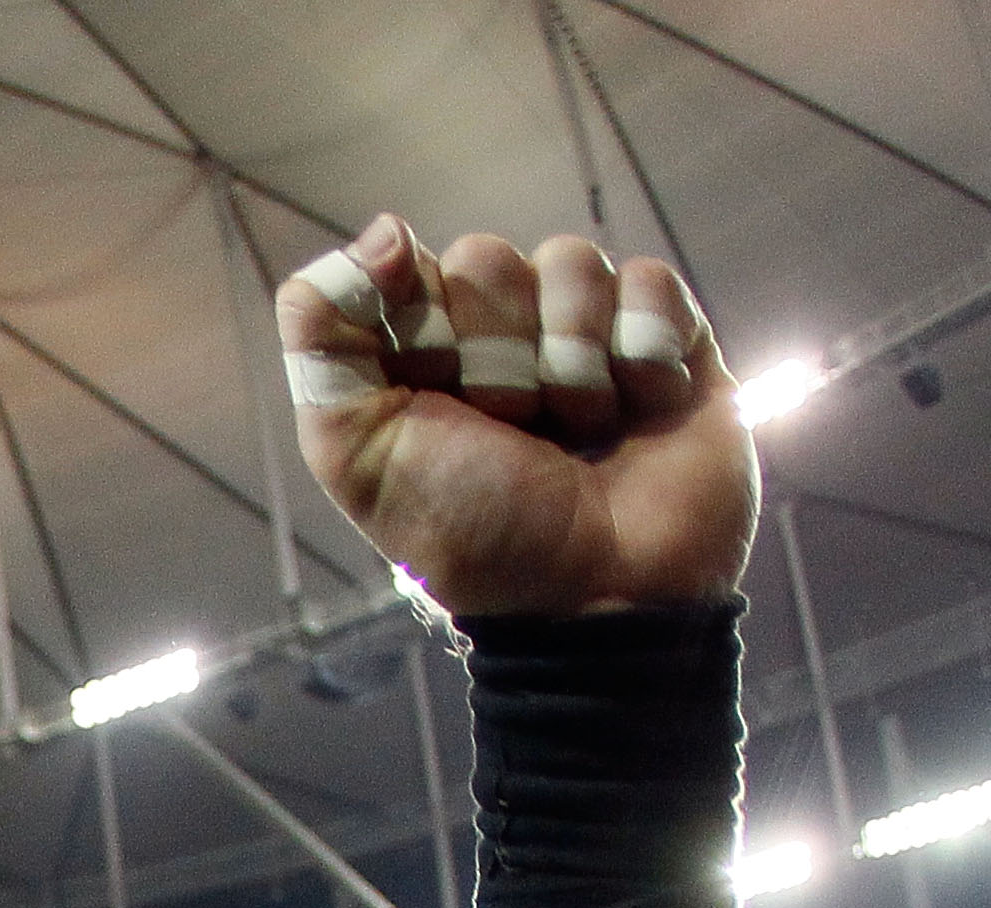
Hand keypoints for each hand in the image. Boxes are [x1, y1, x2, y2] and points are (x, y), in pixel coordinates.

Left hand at [281, 215, 752, 619]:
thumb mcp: (358, 451)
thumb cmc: (472, 532)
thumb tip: (381, 230)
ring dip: (570, 359)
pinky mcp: (667, 337)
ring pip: (571, 261)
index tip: (432, 378)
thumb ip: (323, 342)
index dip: (418, 315)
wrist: (594, 594)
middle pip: (486, 258)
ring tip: (580, 431)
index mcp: (420, 359)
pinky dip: (641, 350)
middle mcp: (500, 336)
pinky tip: (639, 410)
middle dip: (495, 352)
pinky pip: (649, 280)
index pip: (406, 267)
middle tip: (512, 428)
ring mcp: (586, 333)